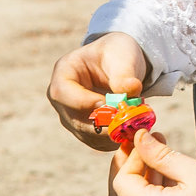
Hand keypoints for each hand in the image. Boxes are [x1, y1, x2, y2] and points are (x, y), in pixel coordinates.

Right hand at [48, 32, 148, 149]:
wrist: (123, 62)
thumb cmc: (118, 53)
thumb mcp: (122, 56)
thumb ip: (125, 73)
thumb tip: (131, 90)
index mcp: (64, 72)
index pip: (63, 93)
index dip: (83, 102)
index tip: (108, 105)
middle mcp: (62, 97)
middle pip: (73, 118)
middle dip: (101, 124)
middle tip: (126, 123)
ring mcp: (71, 115)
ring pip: (86, 134)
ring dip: (110, 134)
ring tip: (133, 126)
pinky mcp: (85, 128)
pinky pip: (96, 141)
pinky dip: (113, 140)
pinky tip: (131, 132)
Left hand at [109, 130, 195, 195]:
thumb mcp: (193, 172)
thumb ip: (161, 154)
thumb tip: (140, 138)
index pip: (123, 181)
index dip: (130, 157)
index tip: (144, 138)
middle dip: (127, 168)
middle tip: (139, 146)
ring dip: (140, 180)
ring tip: (160, 157)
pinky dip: (149, 195)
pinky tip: (167, 177)